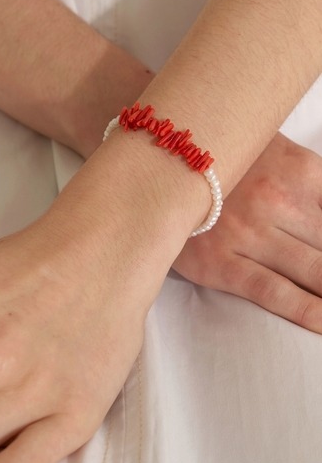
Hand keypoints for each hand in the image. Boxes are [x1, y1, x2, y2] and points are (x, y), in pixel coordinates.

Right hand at [174, 132, 321, 332]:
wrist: (157, 160)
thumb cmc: (224, 158)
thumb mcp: (277, 150)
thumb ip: (316, 179)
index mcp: (300, 171)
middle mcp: (279, 201)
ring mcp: (250, 234)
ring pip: (317, 273)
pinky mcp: (222, 263)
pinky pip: (276, 292)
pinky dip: (309, 312)